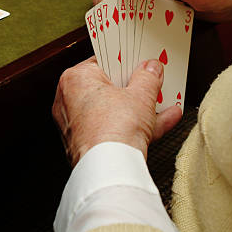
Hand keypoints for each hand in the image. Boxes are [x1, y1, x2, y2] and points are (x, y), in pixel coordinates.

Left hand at [52, 56, 181, 166]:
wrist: (110, 169)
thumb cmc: (114, 130)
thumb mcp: (141, 95)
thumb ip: (147, 77)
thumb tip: (151, 69)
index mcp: (75, 79)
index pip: (101, 62)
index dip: (124, 62)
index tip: (138, 62)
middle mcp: (69, 100)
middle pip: (107, 88)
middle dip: (133, 88)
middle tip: (151, 83)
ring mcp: (76, 125)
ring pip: (112, 111)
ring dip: (140, 108)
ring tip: (162, 104)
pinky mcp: (86, 144)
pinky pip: (113, 129)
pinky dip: (135, 127)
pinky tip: (161, 122)